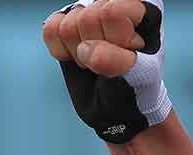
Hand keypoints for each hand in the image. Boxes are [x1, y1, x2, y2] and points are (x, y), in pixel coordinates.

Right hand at [42, 0, 169, 143]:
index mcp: (142, 9)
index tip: (130, 54)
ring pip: (66, 26)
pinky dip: (62, 53)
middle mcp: (114, 3)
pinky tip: (80, 57)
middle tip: (111, 62)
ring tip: (98, 62)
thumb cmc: (138, 87)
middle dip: (96, 50)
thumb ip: (118, 61)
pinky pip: (50, 29)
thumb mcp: (140, 77)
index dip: (116, 41)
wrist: (119, 106)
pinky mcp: (65, 21)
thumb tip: (87, 50)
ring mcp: (87, 10)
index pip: (111, 13)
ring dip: (81, 54)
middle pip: (86, 18)